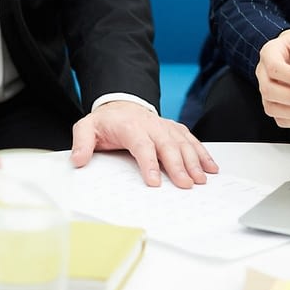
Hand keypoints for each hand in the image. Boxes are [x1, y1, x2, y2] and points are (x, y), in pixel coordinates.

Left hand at [70, 100, 217, 188]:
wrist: (120, 105)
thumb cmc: (106, 122)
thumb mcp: (87, 128)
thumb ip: (82, 143)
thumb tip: (78, 159)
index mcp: (130, 126)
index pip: (142, 144)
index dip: (149, 163)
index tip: (154, 182)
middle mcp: (151, 125)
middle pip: (167, 145)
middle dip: (178, 165)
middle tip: (185, 184)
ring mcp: (165, 126)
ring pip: (182, 142)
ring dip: (194, 161)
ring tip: (201, 179)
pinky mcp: (174, 129)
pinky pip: (191, 140)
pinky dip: (202, 153)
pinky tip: (211, 167)